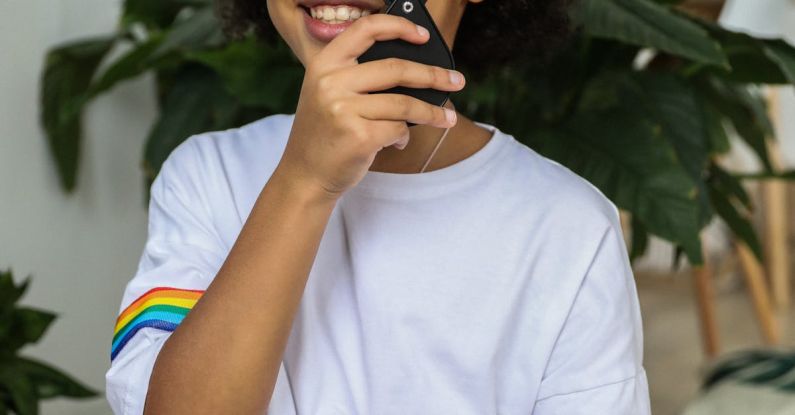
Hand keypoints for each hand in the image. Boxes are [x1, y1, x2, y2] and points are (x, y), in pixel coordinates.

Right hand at [276, 13, 465, 199]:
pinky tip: (398, 141)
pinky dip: (404, 136)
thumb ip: (357, 75)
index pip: (365, 29)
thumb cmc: (325, 132)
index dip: (398, 26)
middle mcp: (330, 83)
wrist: (304, 174)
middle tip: (456, 81)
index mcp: (323, 64)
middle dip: (433, 75)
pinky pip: (398, 129)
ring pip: (404, 104)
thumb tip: (416, 68)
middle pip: (395, 68)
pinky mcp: (359, 137)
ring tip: (447, 119)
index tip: (423, 35)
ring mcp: (343, 110)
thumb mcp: (327, 93)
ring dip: (432, 113)